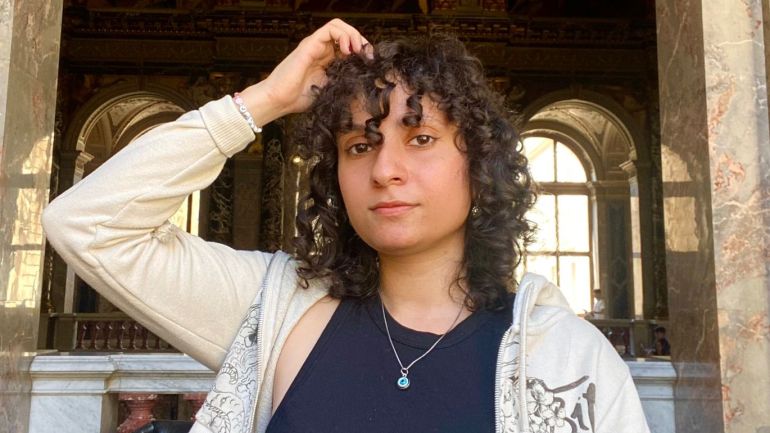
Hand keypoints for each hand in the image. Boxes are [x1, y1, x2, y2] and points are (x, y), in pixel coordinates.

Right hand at [239, 19, 370, 123]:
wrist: (280, 101)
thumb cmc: (299, 98)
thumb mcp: (330, 89)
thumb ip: (343, 80)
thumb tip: (362, 77)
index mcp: (326, 59)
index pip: (349, 45)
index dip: (362, 50)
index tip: (369, 62)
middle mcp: (321, 49)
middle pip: (345, 32)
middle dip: (360, 41)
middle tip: (366, 56)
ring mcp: (315, 45)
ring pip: (338, 26)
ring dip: (353, 35)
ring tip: (357, 51)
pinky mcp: (310, 44)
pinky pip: (330, 29)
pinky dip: (343, 35)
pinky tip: (347, 51)